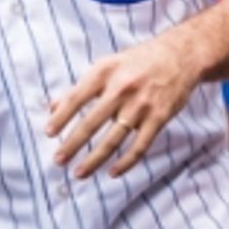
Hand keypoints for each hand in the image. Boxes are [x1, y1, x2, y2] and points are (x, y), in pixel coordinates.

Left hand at [46, 29, 203, 180]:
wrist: (180, 55)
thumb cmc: (138, 61)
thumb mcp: (107, 65)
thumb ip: (81, 87)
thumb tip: (52, 107)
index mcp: (105, 72)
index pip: (76, 97)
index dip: (61, 117)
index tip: (48, 134)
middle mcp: (122, 88)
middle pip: (92, 122)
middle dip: (72, 144)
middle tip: (57, 161)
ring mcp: (141, 105)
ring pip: (113, 139)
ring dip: (94, 159)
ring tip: (79, 173)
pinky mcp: (159, 118)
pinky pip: (139, 146)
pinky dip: (126, 162)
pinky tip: (112, 173)